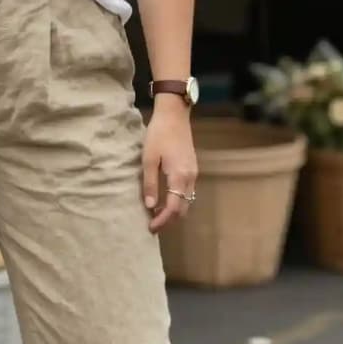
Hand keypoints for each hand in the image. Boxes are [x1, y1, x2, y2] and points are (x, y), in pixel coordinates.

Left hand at [142, 98, 196, 233]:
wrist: (174, 115)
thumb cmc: (158, 135)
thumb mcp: (149, 159)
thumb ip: (150, 184)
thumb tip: (150, 206)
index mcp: (180, 177)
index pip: (174, 208)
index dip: (163, 221)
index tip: (151, 228)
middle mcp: (190, 178)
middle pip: (183, 208)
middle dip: (169, 219)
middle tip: (153, 224)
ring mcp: (194, 173)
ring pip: (187, 201)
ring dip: (174, 210)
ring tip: (157, 213)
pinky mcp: (192, 168)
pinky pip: (187, 191)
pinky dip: (178, 200)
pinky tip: (165, 198)